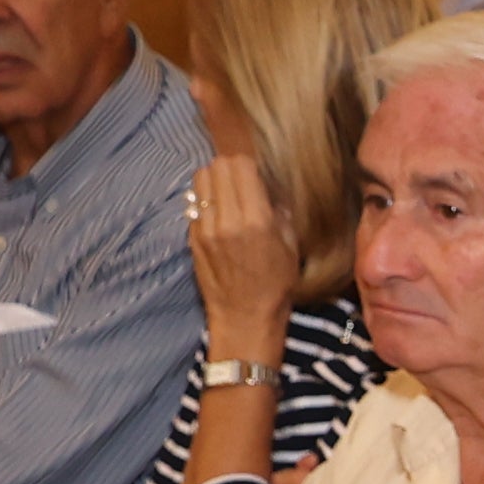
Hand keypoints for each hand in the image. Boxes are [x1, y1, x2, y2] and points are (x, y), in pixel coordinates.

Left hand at [186, 150, 297, 361]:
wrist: (244, 318)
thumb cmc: (275, 285)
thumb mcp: (290, 245)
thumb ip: (279, 209)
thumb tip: (267, 185)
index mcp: (256, 220)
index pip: (241, 166)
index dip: (250, 164)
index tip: (257, 175)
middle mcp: (227, 220)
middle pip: (217, 166)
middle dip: (231, 167)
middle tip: (241, 181)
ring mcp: (205, 229)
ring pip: (200, 180)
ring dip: (214, 179)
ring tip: (226, 193)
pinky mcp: (192, 238)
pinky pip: (194, 203)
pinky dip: (206, 200)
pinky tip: (218, 213)